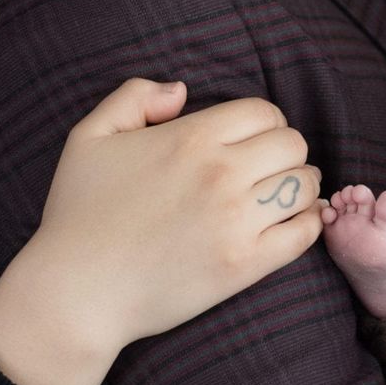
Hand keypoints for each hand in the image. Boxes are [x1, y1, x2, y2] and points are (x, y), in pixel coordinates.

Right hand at [0, 79, 323, 384]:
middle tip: (267, 168)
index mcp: (191, 137)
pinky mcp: (245, 265)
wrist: (76, 293)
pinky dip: (308, 222)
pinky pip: (304, 232)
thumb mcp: (89, 137)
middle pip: (292, 144)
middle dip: (284, 151)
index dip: (263, 122)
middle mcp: (221, 173)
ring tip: (280, 195)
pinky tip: (292, 222)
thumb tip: (181, 91)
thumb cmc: (78, 214)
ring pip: (305, 184)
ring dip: (299, 185)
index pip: (265, 111)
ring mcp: (237, 221)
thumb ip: (133, 96)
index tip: (251, 140)